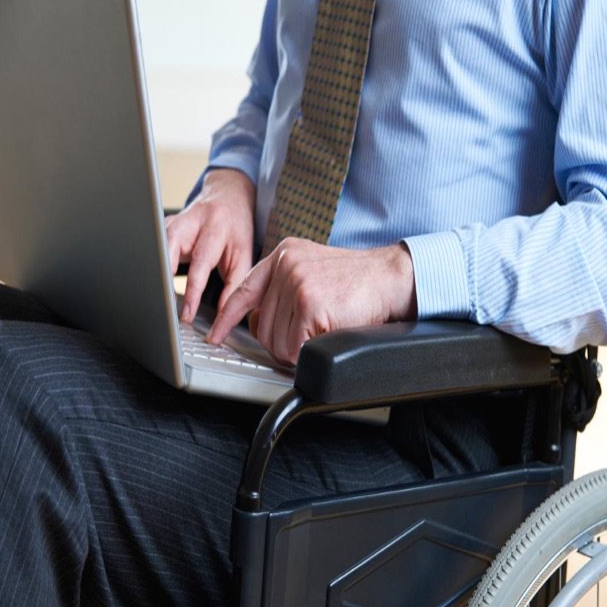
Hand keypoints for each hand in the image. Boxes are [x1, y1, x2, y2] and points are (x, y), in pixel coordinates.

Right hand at [165, 168, 254, 322]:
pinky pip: (153, 246)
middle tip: (161, 306)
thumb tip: (224, 315)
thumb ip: (234, 285)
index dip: (192, 292)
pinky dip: (151, 264)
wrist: (228, 197)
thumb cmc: (236, 230)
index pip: (201, 264)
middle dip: (163, 278)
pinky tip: (150, 282)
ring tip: (152, 298)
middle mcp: (191, 220)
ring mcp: (173, 220)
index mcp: (215, 227)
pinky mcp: (163, 225)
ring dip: (153, 271)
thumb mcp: (243, 256)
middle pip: (169, 249)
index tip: (186, 314)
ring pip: (156, 246)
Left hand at [209, 238, 416, 364]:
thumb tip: (259, 320)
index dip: (226, 318)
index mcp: (284, 254)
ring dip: (297, 349)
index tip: (216, 335)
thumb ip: (284, 287)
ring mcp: (297, 282)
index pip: (243, 291)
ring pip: (276, 341)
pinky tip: (326, 334)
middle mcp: (285, 264)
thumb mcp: (313, 270)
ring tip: (321, 331)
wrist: (391, 277)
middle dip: (281, 342)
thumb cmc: (357, 282)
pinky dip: (308, 351)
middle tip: (306, 337)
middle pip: (260, 327)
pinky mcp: (310, 303)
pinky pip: (294, 346)